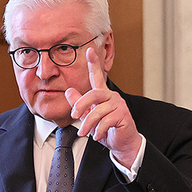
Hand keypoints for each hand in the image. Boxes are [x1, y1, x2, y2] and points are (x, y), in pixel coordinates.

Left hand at [64, 47, 141, 167]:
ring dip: (88, 124)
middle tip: (74, 116)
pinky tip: (97, 136)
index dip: (93, 63)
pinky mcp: (123, 114)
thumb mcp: (88, 116)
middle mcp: (111, 96)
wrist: (121, 142)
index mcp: (102, 94)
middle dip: (81, 105)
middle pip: (93, 94)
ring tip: (84, 133)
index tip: (89, 49)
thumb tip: (68, 91)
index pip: (97, 76)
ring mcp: (118, 104)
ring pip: (98, 111)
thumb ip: (79, 104)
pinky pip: (106, 121)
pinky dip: (99, 130)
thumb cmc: (105, 128)